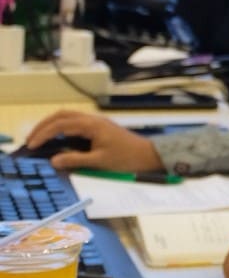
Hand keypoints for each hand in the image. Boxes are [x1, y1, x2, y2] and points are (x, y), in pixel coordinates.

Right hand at [23, 110, 163, 172]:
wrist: (150, 155)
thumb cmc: (127, 159)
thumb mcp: (100, 162)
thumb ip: (76, 160)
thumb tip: (54, 160)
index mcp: (91, 125)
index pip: (60, 125)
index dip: (43, 133)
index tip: (31, 145)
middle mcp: (92, 119)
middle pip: (61, 115)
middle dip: (44, 126)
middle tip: (31, 139)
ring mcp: (96, 122)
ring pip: (68, 117)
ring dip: (52, 125)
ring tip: (40, 138)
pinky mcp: (100, 128)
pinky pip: (76, 123)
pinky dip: (62, 128)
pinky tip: (58, 138)